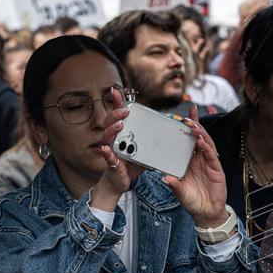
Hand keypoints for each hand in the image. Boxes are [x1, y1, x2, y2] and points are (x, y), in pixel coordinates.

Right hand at [90, 88, 142, 210]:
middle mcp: (113, 139)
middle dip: (117, 114)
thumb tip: (166, 124)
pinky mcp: (111, 163)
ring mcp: (111, 150)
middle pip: (110, 122)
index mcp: (121, 133)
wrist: (122, 181)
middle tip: (126, 111)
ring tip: (120, 125)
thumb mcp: (143, 146)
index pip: (117, 115)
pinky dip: (107, 153)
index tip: (115, 91)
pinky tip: (106, 149)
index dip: (115, 103)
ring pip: (107, 137)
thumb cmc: (132, 162)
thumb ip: (150, 136)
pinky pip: (108, 157)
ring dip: (112, 130)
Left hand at [163, 105, 229, 228]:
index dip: (187, 128)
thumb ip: (174, 184)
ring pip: (207, 144)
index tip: (181, 116)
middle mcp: (200, 160)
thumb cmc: (193, 201)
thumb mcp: (179, 192)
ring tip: (193, 126)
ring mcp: (209, 163)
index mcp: (190, 161)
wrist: (206, 213)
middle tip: (187, 117)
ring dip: (201, 134)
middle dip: (195, 125)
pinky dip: (207, 148)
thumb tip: (164, 177)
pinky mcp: (216, 170)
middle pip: (199, 138)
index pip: (188, 141)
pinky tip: (202, 142)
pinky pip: (212, 156)